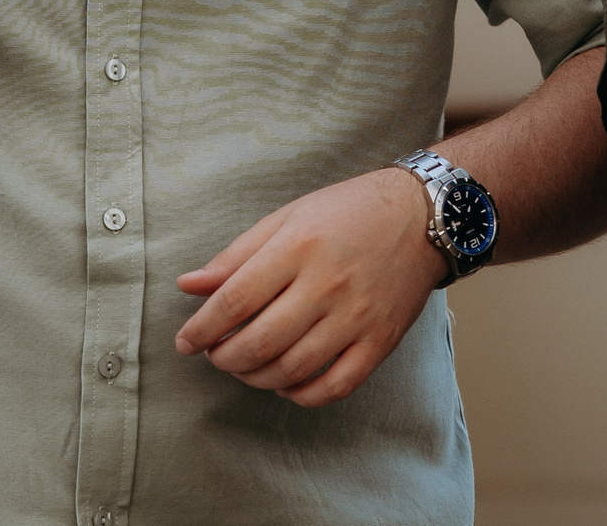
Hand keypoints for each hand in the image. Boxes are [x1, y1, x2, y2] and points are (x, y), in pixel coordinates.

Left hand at [173, 168, 444, 406]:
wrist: (420, 216)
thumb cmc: (347, 213)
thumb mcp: (287, 218)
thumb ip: (236, 255)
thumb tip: (188, 286)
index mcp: (298, 247)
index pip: (234, 300)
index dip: (201, 329)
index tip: (185, 342)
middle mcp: (327, 284)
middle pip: (259, 342)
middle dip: (225, 358)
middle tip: (215, 354)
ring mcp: (357, 317)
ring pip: (292, 369)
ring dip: (256, 378)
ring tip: (245, 367)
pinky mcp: (380, 341)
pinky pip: (335, 385)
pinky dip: (302, 394)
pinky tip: (286, 383)